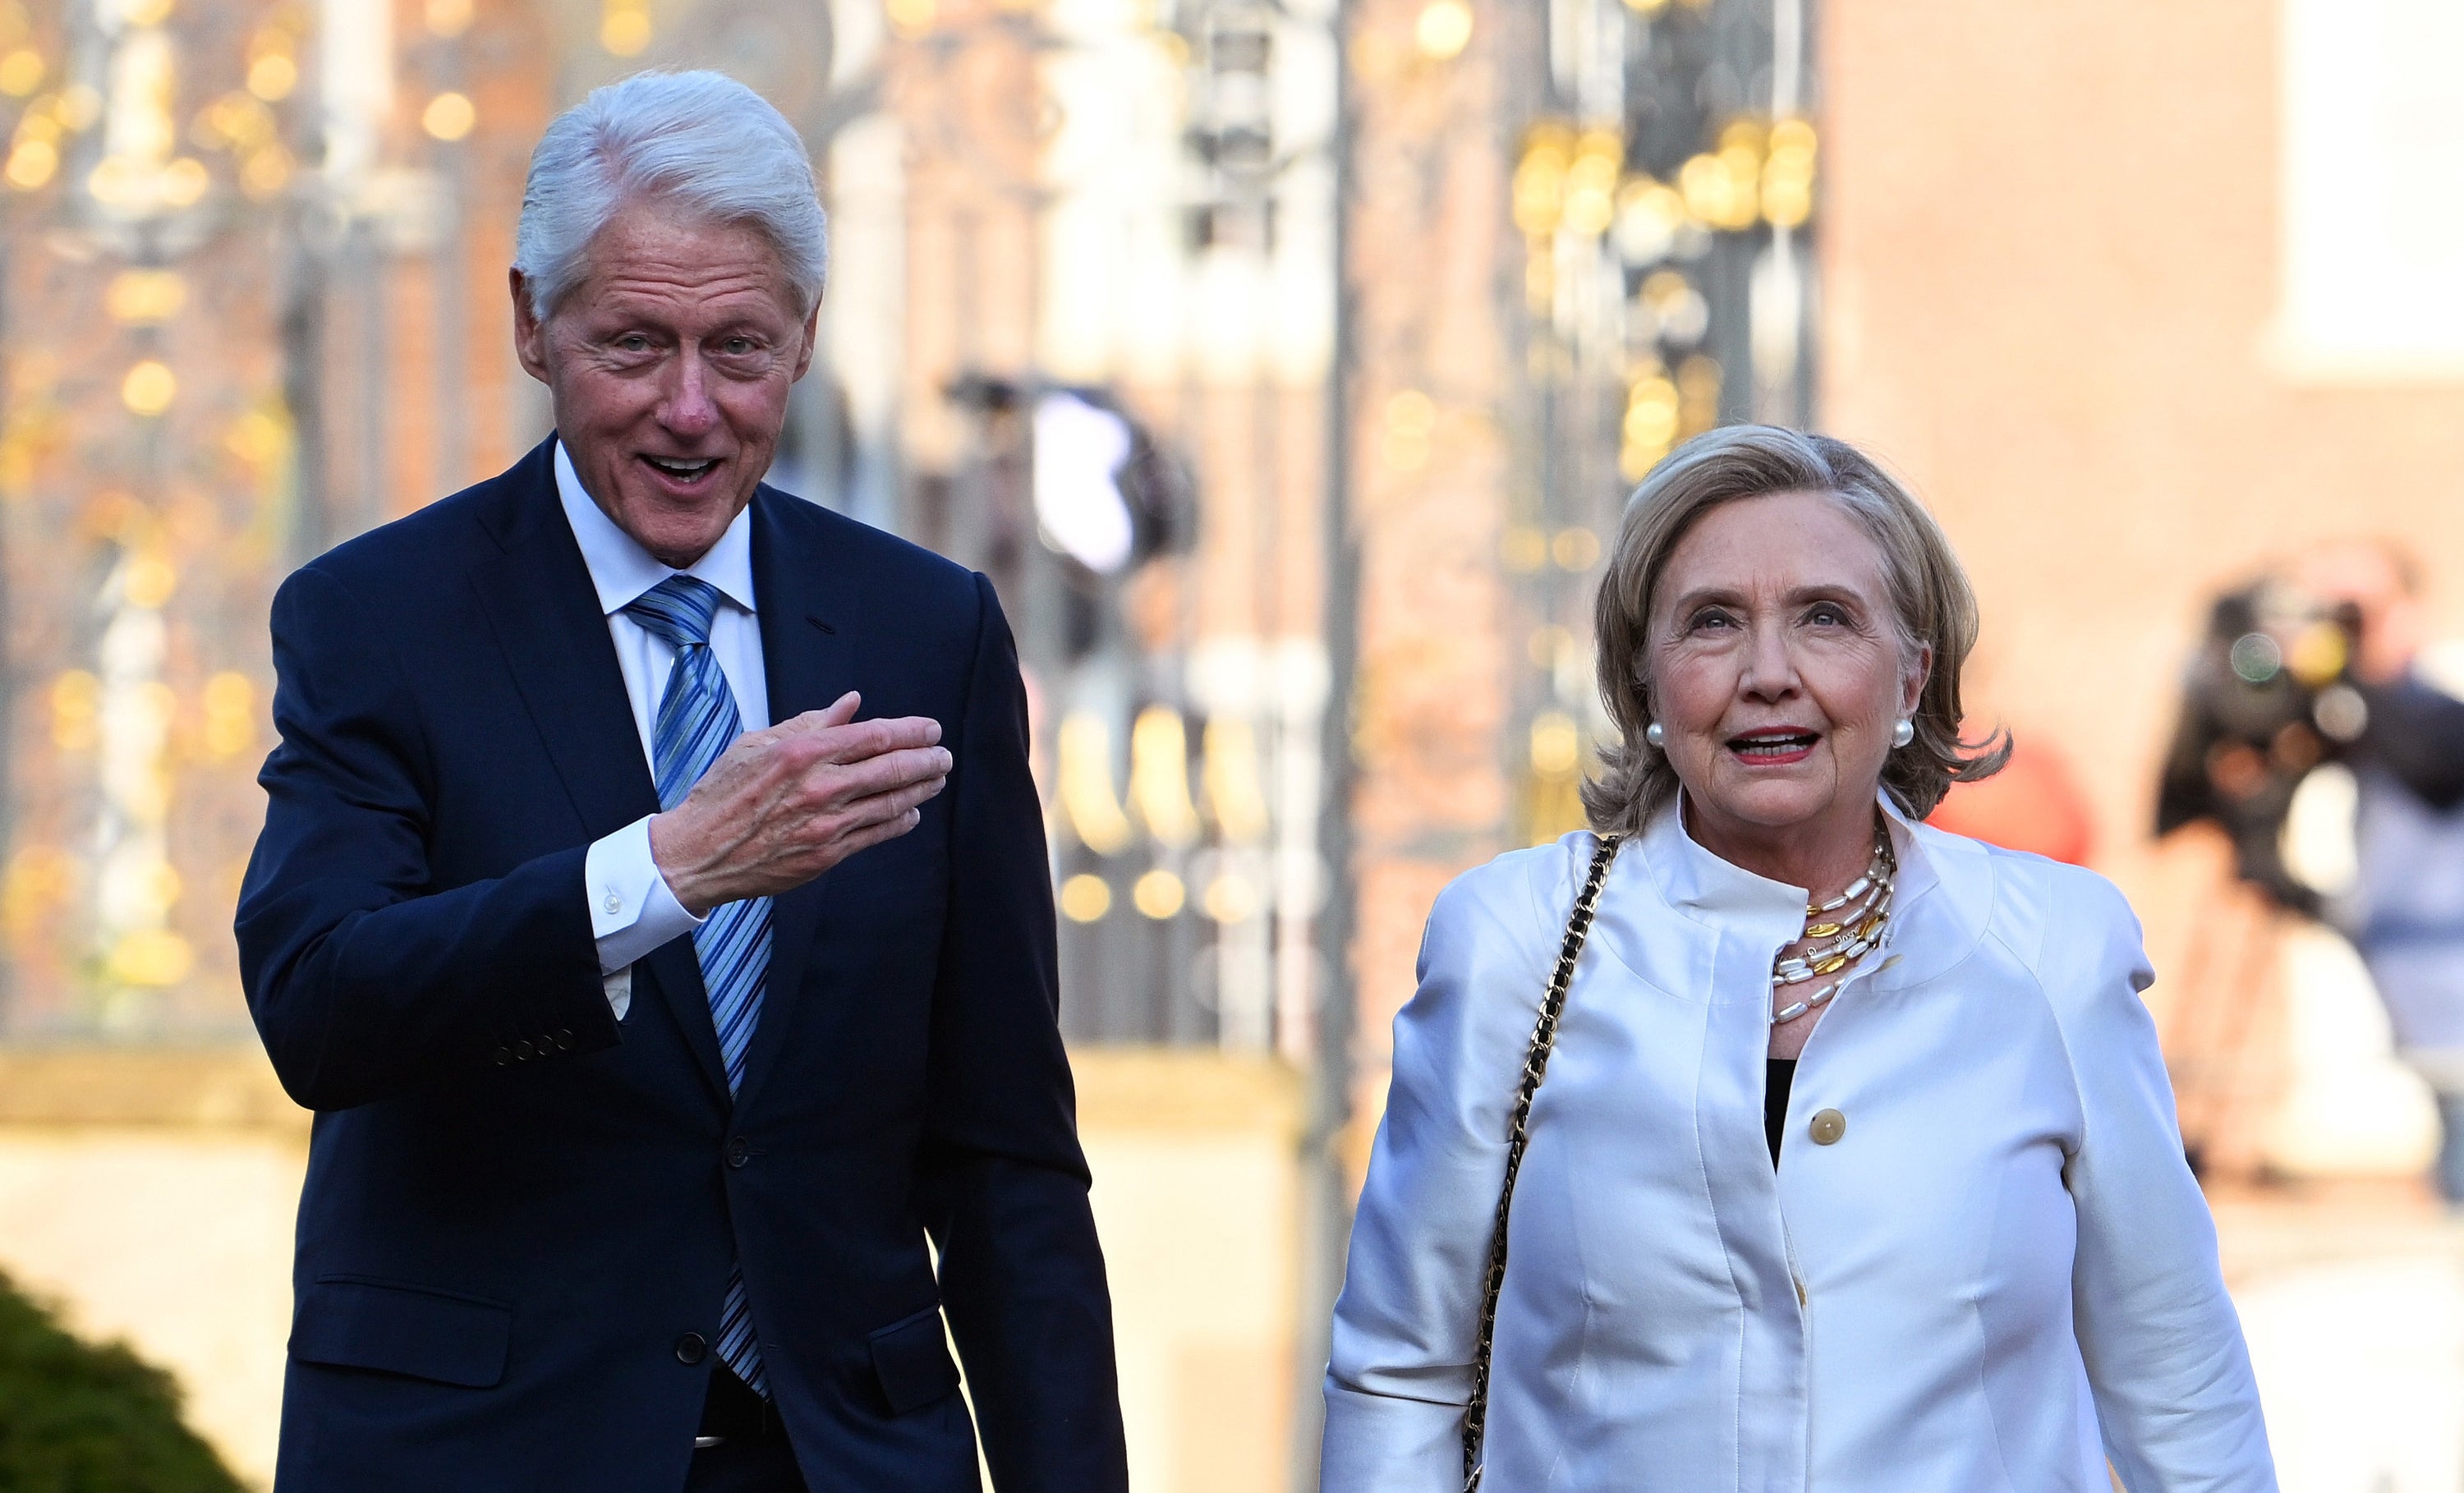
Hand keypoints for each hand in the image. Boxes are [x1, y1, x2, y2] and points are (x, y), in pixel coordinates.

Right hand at [648, 692, 949, 913]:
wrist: (698, 853)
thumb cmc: (723, 793)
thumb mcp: (758, 745)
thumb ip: (810, 723)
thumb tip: (851, 703)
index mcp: (803, 752)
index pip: (875, 735)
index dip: (912, 731)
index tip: (932, 729)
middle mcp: (821, 786)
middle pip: (894, 768)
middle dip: (928, 759)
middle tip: (944, 755)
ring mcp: (827, 824)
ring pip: (892, 803)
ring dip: (922, 789)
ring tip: (937, 779)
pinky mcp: (827, 855)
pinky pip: (876, 835)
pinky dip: (900, 821)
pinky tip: (911, 813)